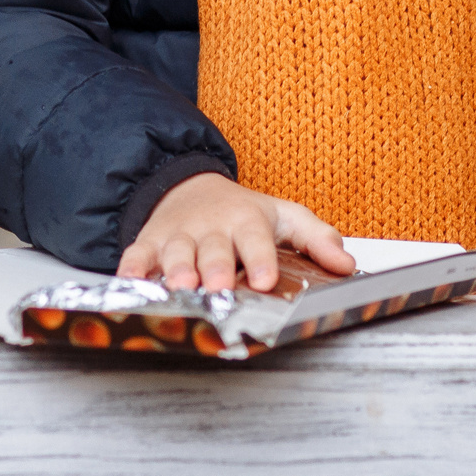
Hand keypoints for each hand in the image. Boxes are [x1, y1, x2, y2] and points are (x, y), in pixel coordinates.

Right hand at [117, 172, 354, 292]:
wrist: (189, 188)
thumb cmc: (241, 212)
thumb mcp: (283, 217)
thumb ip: (316, 239)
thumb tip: (346, 265)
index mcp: (246, 221)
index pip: (256, 239)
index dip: (261, 259)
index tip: (266, 279)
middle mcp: (211, 228)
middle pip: (213, 249)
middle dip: (215, 268)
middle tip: (218, 286)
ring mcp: (178, 235)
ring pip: (176, 253)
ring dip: (177, 269)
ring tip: (181, 286)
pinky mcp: (150, 242)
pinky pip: (138, 255)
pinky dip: (131, 268)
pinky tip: (129, 282)